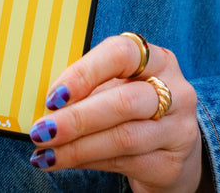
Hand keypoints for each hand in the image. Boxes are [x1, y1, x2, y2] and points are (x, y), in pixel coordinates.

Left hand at [29, 35, 201, 192]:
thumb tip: (44, 101)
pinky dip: (87, 161)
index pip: (120, 54)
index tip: (53, 95)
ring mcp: (178, 129)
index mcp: (154, 59)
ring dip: (76, 147)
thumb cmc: (129, 103)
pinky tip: (65, 161)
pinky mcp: (171, 164)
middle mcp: (174, 91)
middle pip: (123, 102)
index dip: (84, 73)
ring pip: (123, 138)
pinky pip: (124, 163)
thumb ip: (86, 86)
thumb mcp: (113, 84)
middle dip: (75, 118)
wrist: (170, 147)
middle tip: (41, 130)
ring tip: (46, 151)